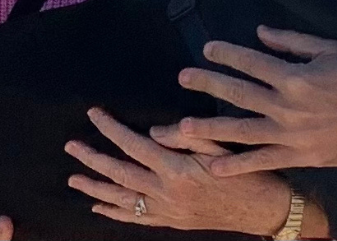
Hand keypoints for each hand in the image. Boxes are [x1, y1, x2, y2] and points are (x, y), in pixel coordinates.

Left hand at [66, 108, 290, 234]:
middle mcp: (167, 192)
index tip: (95, 114)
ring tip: (73, 179)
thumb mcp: (219, 144)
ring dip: (95, 188)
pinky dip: (116, 213)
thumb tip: (154, 130)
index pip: (134, 145)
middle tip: (71, 146)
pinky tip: (99, 208)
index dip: (111, 128)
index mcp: (178, 169)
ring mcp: (168, 211)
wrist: (264, 210)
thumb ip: (185, 135)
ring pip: (122, 200)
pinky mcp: (172, 222)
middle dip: (93, 159)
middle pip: (120, 173)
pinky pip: (137, 219)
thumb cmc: (245, 172)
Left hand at [175, 26, 336, 176]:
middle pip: (238, 93)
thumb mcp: (329, 49)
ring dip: (209, 129)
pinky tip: (215, 168)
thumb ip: (291, 41)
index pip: (250, 61)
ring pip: (242, 130)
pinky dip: (238, 166)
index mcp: (294, 75)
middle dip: (207, 84)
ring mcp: (293, 134)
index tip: (206, 49)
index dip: (225, 53)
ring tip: (181, 128)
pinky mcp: (302, 156)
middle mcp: (288, 105)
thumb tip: (259, 32)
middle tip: (183, 78)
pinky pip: (264, 161)